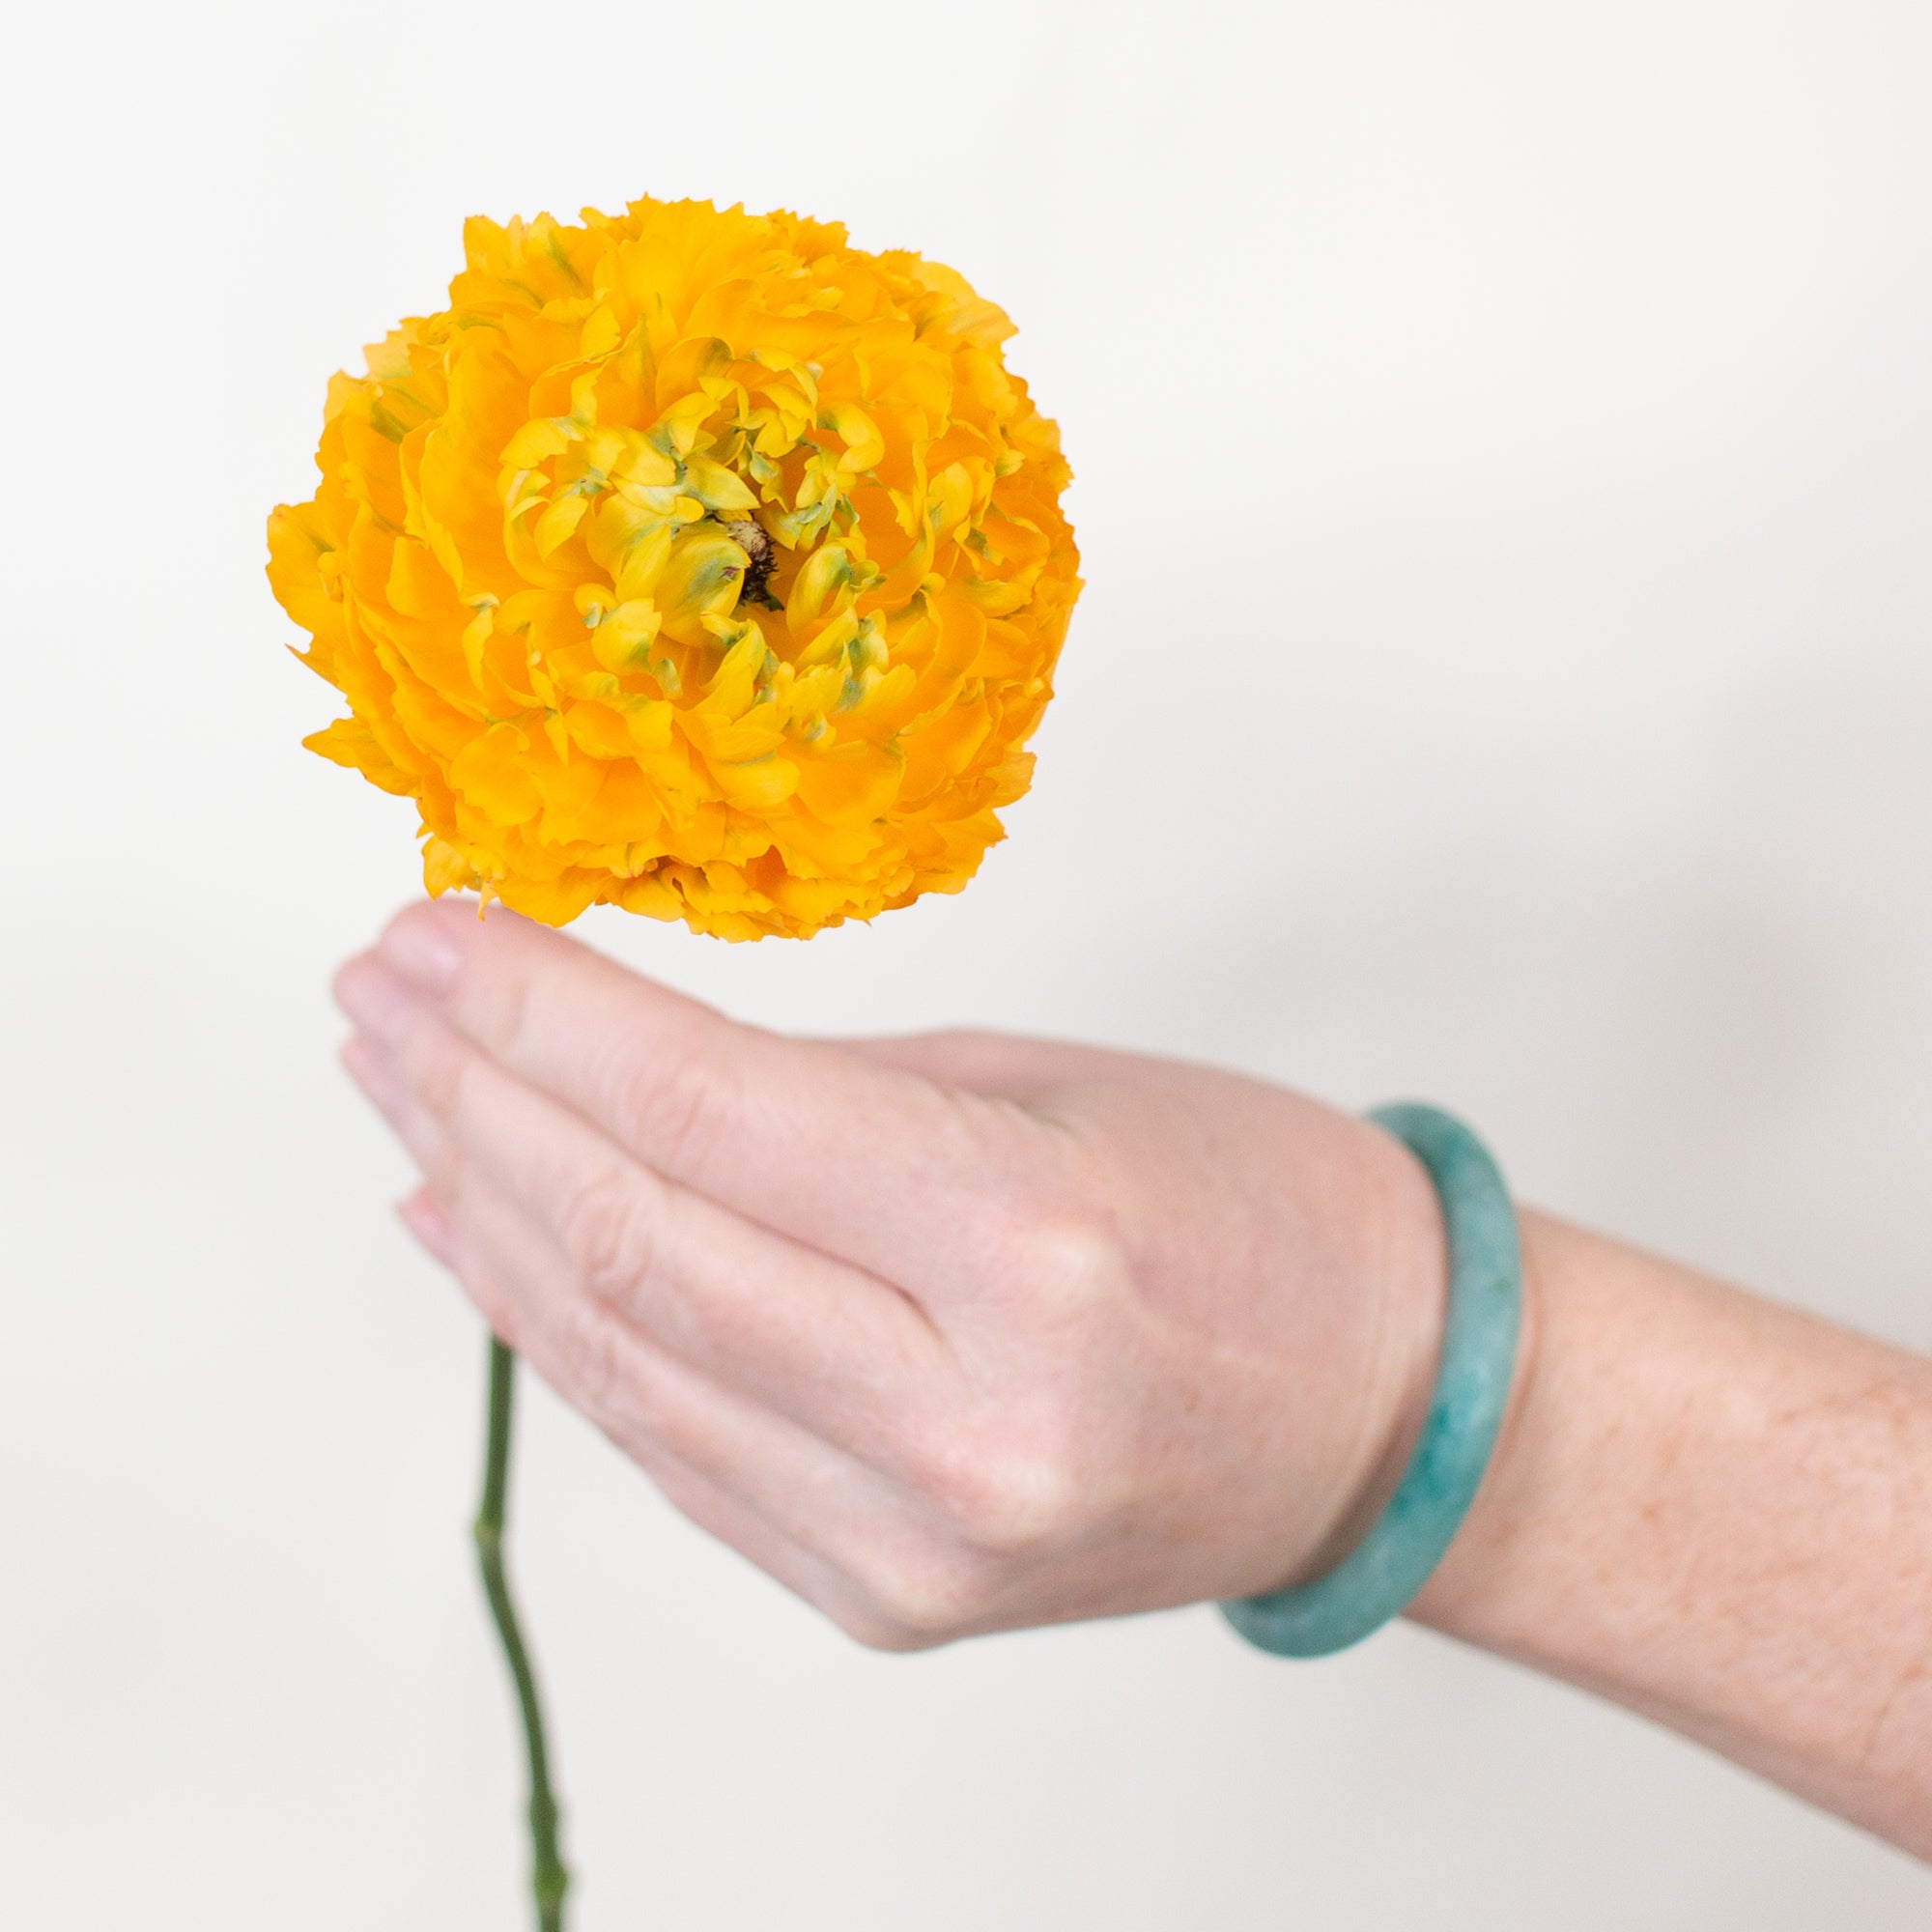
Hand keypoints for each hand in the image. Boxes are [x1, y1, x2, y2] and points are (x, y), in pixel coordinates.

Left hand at [333, 901, 1446, 1649]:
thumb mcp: (1040, 1090)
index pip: (702, 1110)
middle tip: (378, 999)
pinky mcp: (884, 1601)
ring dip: (488, 1216)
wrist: (1384, 1415)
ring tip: (402, 1098)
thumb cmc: (1251, 1211)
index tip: (435, 933)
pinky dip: (563, 1338)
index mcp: (1029, 1247)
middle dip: (474, 1098)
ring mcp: (914, 1542)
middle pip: (632, 1239)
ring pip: (622, 1361)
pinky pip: (674, 1451)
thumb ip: (812, 1094)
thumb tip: (598, 1068)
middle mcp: (962, 1422)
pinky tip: (484, 1238)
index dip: (536, 1009)